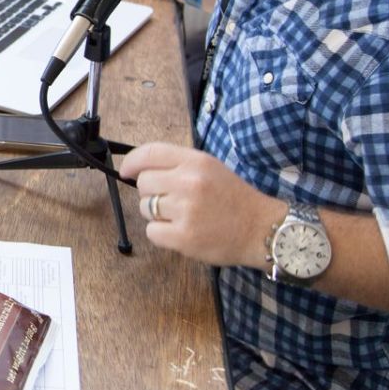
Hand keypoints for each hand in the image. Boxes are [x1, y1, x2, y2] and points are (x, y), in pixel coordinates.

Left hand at [119, 142, 283, 268]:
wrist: (262, 230)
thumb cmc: (233, 199)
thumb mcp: (209, 169)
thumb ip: (176, 165)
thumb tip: (136, 168)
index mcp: (196, 162)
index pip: (150, 153)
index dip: (132, 162)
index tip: (126, 171)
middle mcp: (189, 182)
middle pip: (143, 183)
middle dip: (152, 193)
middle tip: (174, 201)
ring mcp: (186, 210)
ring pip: (145, 208)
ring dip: (157, 214)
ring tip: (183, 217)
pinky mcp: (184, 237)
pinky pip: (152, 232)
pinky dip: (162, 234)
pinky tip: (182, 232)